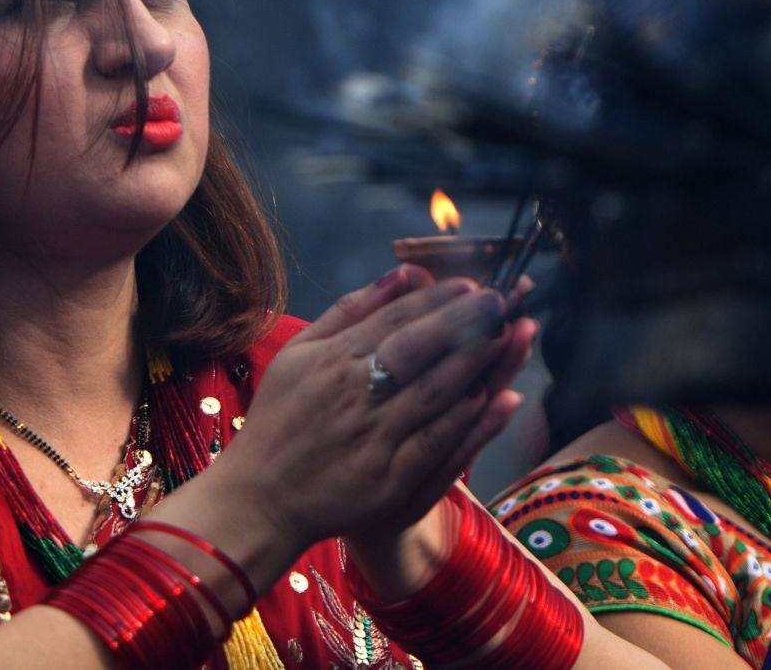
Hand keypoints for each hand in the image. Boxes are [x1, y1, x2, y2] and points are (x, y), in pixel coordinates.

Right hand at [211, 264, 535, 548]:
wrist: (262, 496)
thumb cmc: (280, 418)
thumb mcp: (298, 353)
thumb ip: (350, 311)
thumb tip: (402, 273)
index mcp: (330, 361)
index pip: (393, 320)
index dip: (436, 300)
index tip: (471, 284)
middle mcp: (352, 395)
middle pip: (418, 350)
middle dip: (464, 321)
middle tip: (501, 300)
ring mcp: (373, 440)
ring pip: (433, 394)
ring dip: (475, 364)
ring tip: (508, 336)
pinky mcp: (389, 481)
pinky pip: (436, 445)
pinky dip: (466, 422)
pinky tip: (494, 398)